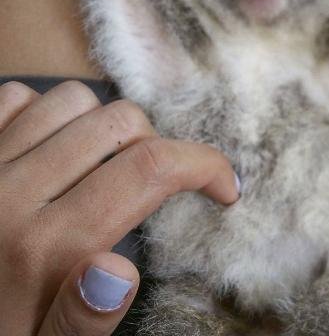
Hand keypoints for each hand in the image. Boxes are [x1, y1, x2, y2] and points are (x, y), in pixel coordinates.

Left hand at [0, 81, 238, 334]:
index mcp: (46, 248)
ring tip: (102, 164)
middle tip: (150, 184)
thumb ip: (81, 321)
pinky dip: (45, 112)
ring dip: (102, 125)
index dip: (205, 165)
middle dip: (156, 145)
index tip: (226, 186)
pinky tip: (52, 150)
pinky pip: (19, 96)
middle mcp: (11, 194)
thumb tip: (120, 272)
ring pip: (73, 98)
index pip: (150, 170)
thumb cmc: (2, 330)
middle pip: (121, 122)